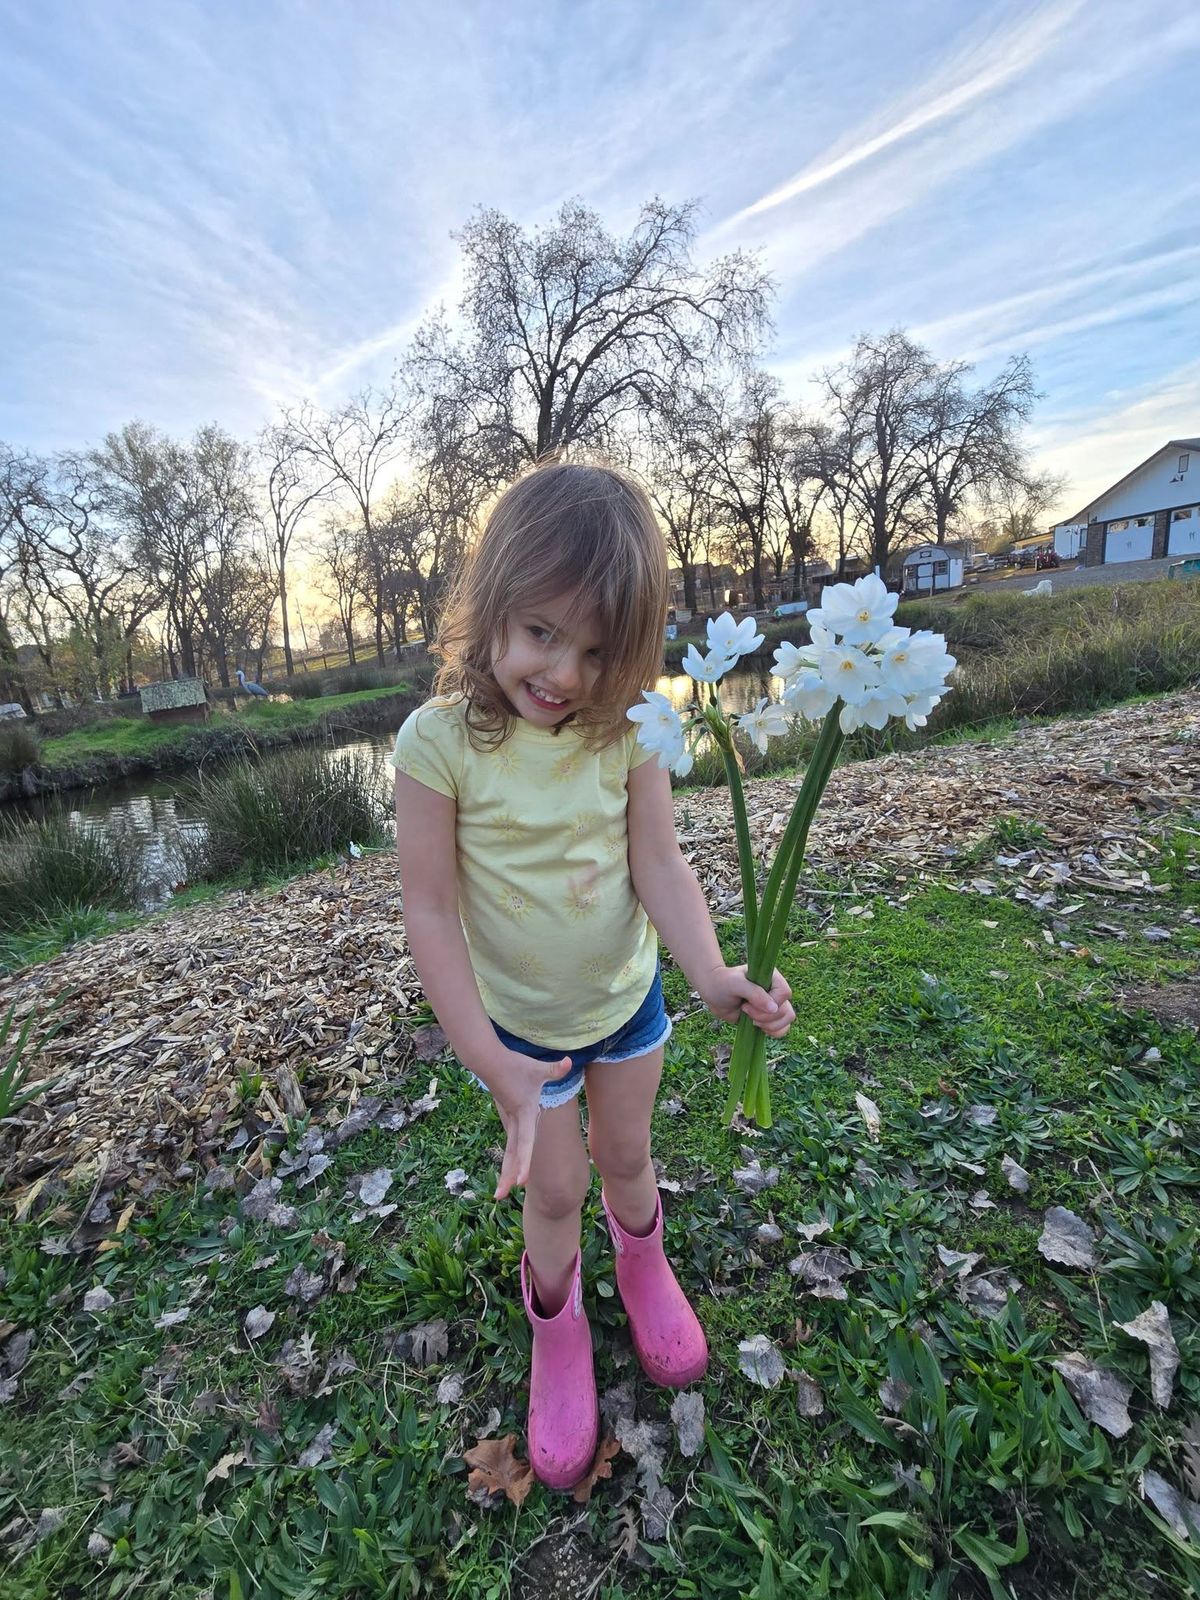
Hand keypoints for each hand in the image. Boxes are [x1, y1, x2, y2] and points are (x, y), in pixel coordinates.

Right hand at [474, 1044, 572, 1201]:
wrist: (488, 1060)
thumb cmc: (515, 1064)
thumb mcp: (537, 1068)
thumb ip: (554, 1070)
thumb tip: (569, 1062)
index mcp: (523, 1114)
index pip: (525, 1143)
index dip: (524, 1163)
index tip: (522, 1182)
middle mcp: (516, 1120)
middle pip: (512, 1153)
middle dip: (507, 1176)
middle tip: (500, 1197)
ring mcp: (511, 1118)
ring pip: (509, 1150)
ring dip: (506, 1170)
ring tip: (501, 1194)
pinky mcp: (509, 1114)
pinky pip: (510, 1141)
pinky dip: (510, 1157)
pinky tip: (510, 1168)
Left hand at [698, 964, 794, 1037]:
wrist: (713, 992)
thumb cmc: (722, 983)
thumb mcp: (735, 984)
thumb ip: (754, 993)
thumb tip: (774, 1008)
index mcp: (772, 977)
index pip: (784, 993)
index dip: (769, 1004)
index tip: (747, 1004)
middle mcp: (776, 991)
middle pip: (786, 1010)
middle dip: (764, 1017)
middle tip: (745, 1011)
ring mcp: (773, 1005)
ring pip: (787, 1020)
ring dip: (769, 1025)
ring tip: (751, 1020)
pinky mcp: (769, 1017)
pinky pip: (782, 1029)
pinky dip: (773, 1032)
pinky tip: (757, 1027)